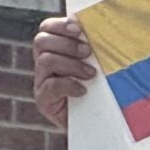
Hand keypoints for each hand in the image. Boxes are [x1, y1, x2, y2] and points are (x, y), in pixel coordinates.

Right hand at [32, 15, 95, 129]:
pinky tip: (83, 90)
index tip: (79, 28)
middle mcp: (43, 64)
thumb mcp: (99, 65)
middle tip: (88, 52)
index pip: (46, 28)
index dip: (60, 25)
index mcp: (54, 49)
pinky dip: (68, 85)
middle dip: (66, 44)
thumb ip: (95, 48)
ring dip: (71, 64)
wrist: (96, 124)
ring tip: (91, 74)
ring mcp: (41, 82)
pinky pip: (50, 86)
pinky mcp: (43, 100)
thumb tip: (108, 27)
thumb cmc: (101, 91)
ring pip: (45, 60)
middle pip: (41, 41)